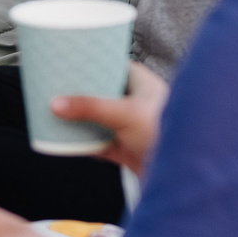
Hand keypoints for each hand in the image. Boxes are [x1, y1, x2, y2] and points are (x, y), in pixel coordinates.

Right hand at [50, 62, 166, 174]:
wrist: (181, 173)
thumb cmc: (165, 134)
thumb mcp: (124, 114)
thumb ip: (90, 108)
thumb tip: (56, 103)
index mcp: (145, 86)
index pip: (118, 68)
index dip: (97, 64)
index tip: (74, 62)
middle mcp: (139, 105)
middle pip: (105, 96)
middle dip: (84, 95)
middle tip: (60, 89)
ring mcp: (133, 129)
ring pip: (101, 121)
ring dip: (82, 121)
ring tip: (59, 114)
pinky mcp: (128, 151)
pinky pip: (101, 144)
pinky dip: (86, 144)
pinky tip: (69, 142)